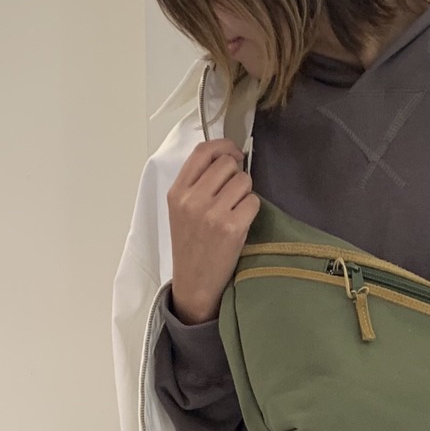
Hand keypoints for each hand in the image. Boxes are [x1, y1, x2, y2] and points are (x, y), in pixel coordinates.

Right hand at [167, 137, 259, 324]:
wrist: (194, 283)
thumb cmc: (191, 246)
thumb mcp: (181, 210)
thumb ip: (197, 183)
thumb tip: (228, 158)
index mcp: (177, 192)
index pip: (203, 152)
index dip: (224, 147)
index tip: (234, 155)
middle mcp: (192, 200)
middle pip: (227, 163)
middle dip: (236, 174)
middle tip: (232, 194)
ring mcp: (212, 214)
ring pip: (243, 180)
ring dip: (245, 193)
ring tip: (235, 211)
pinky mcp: (231, 227)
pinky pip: (253, 201)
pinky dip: (251, 211)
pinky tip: (240, 224)